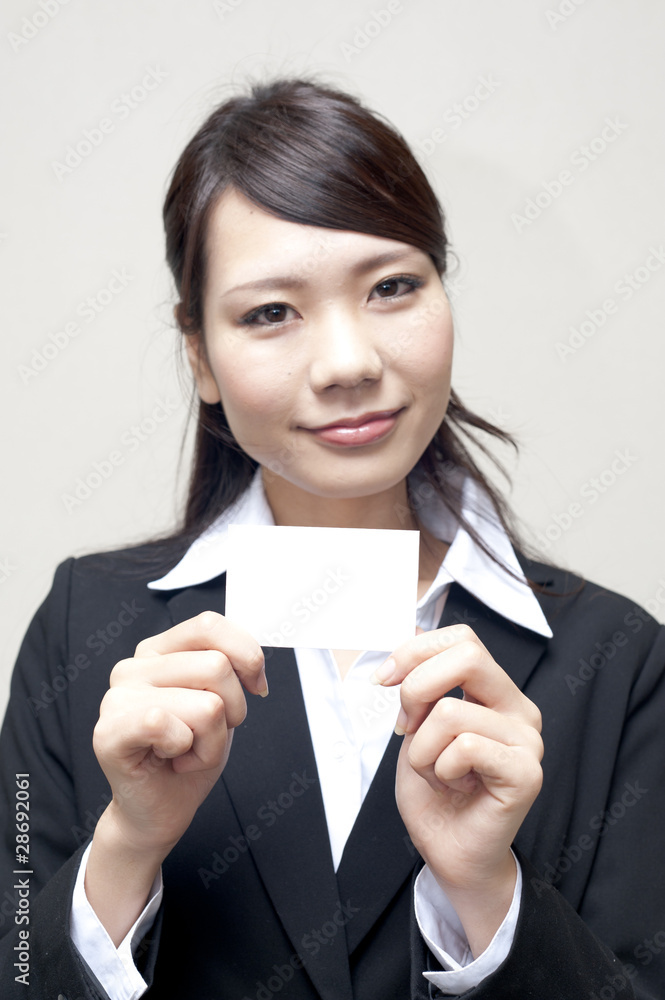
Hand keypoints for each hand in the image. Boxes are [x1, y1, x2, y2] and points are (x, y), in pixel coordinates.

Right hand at [92, 611, 265, 856]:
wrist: (162, 810)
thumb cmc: (190, 754)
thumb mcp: (223, 701)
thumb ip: (230, 666)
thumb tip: (253, 657)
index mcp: (158, 650)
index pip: (210, 624)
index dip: (247, 655)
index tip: (255, 688)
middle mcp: (133, 666)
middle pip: (217, 667)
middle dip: (232, 711)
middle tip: (204, 735)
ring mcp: (116, 698)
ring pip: (206, 704)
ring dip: (213, 740)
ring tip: (186, 751)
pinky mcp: (108, 733)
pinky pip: (168, 725)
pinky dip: (189, 751)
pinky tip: (171, 760)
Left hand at [373, 624, 542, 953]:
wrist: (450, 854)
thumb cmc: (435, 793)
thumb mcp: (416, 726)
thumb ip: (421, 685)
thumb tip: (412, 638)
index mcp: (496, 692)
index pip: (463, 638)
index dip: (416, 650)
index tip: (383, 679)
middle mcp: (519, 709)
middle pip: (468, 656)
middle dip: (416, 689)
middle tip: (406, 728)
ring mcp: (528, 740)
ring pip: (449, 713)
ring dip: (422, 750)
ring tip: (438, 775)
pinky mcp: (527, 773)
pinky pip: (464, 747)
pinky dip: (440, 770)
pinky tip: (457, 787)